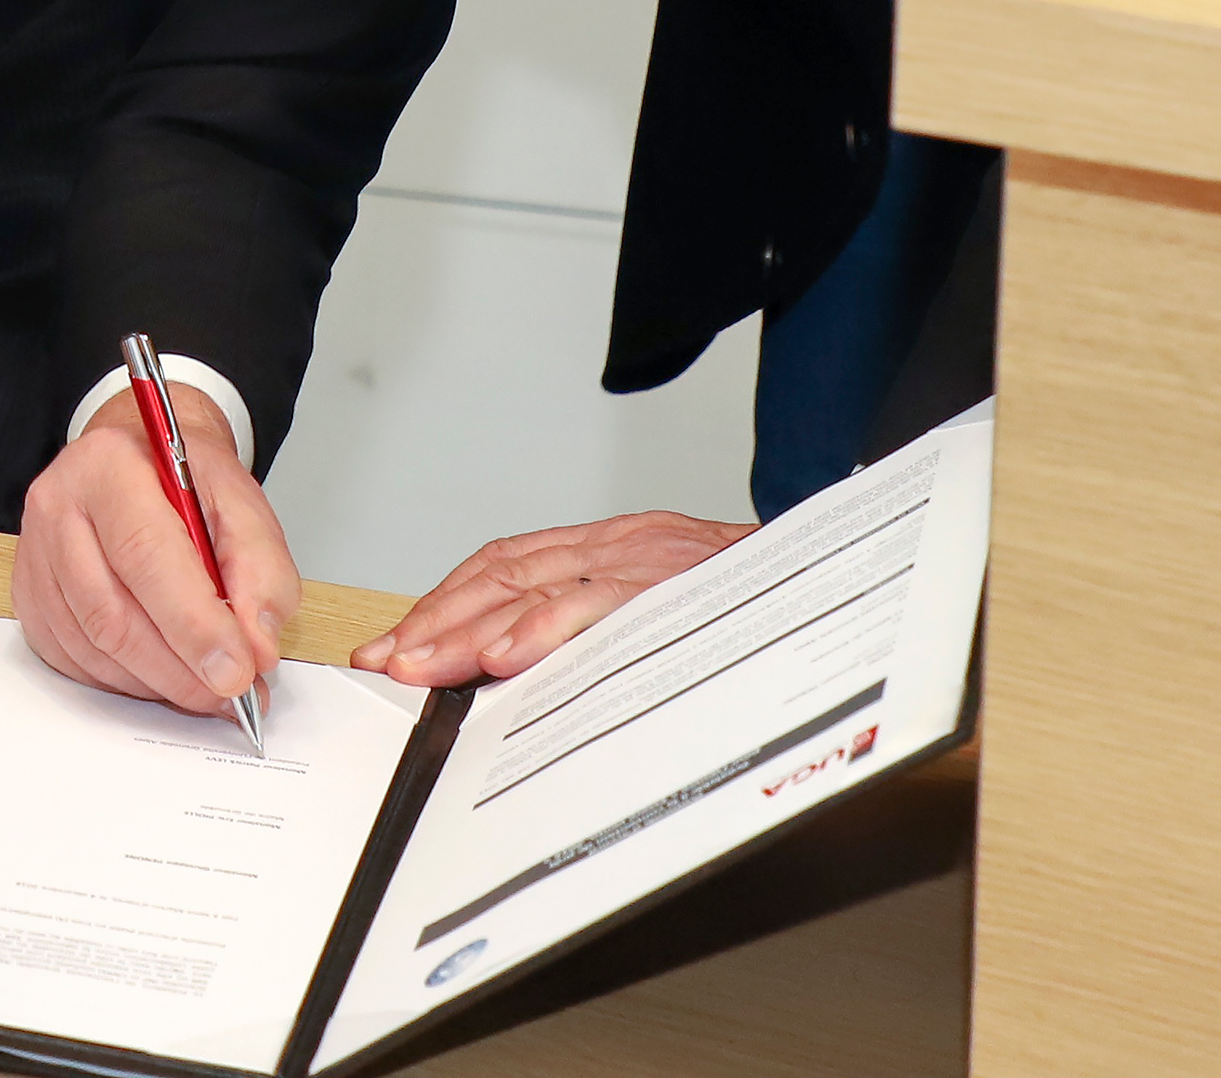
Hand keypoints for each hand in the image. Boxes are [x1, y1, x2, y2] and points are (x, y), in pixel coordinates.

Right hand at [13, 395, 297, 718]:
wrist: (139, 461)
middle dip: (179, 669)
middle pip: (111, 612)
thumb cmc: (186, 482)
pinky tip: (162, 672)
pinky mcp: (28, 596)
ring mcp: (35, 554)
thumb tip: (256, 646)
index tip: (238, 672)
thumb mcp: (242, 503)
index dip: (193, 624)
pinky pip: (74, 660)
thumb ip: (261, 570)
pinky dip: (126, 681)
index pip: (146, 555)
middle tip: (231, 691)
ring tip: (205, 685)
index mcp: (109, 466)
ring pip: (92, 645)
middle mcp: (57, 506)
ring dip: (156, 682)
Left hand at [349, 511, 749, 686]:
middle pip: (501, 575)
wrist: (834, 572)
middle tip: (386, 664)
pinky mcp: (672, 580)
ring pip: (530, 586)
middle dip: (435, 622)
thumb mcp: (675, 606)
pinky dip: (541, 629)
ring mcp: (644, 557)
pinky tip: (501, 658)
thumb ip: (607, 627)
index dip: (445, 605)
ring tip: (420, 667)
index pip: (506, 566)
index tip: (398, 646)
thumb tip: (537, 677)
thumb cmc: (758, 599)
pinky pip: (594, 602)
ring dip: (466, 631)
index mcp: (614, 547)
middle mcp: (620, 543)